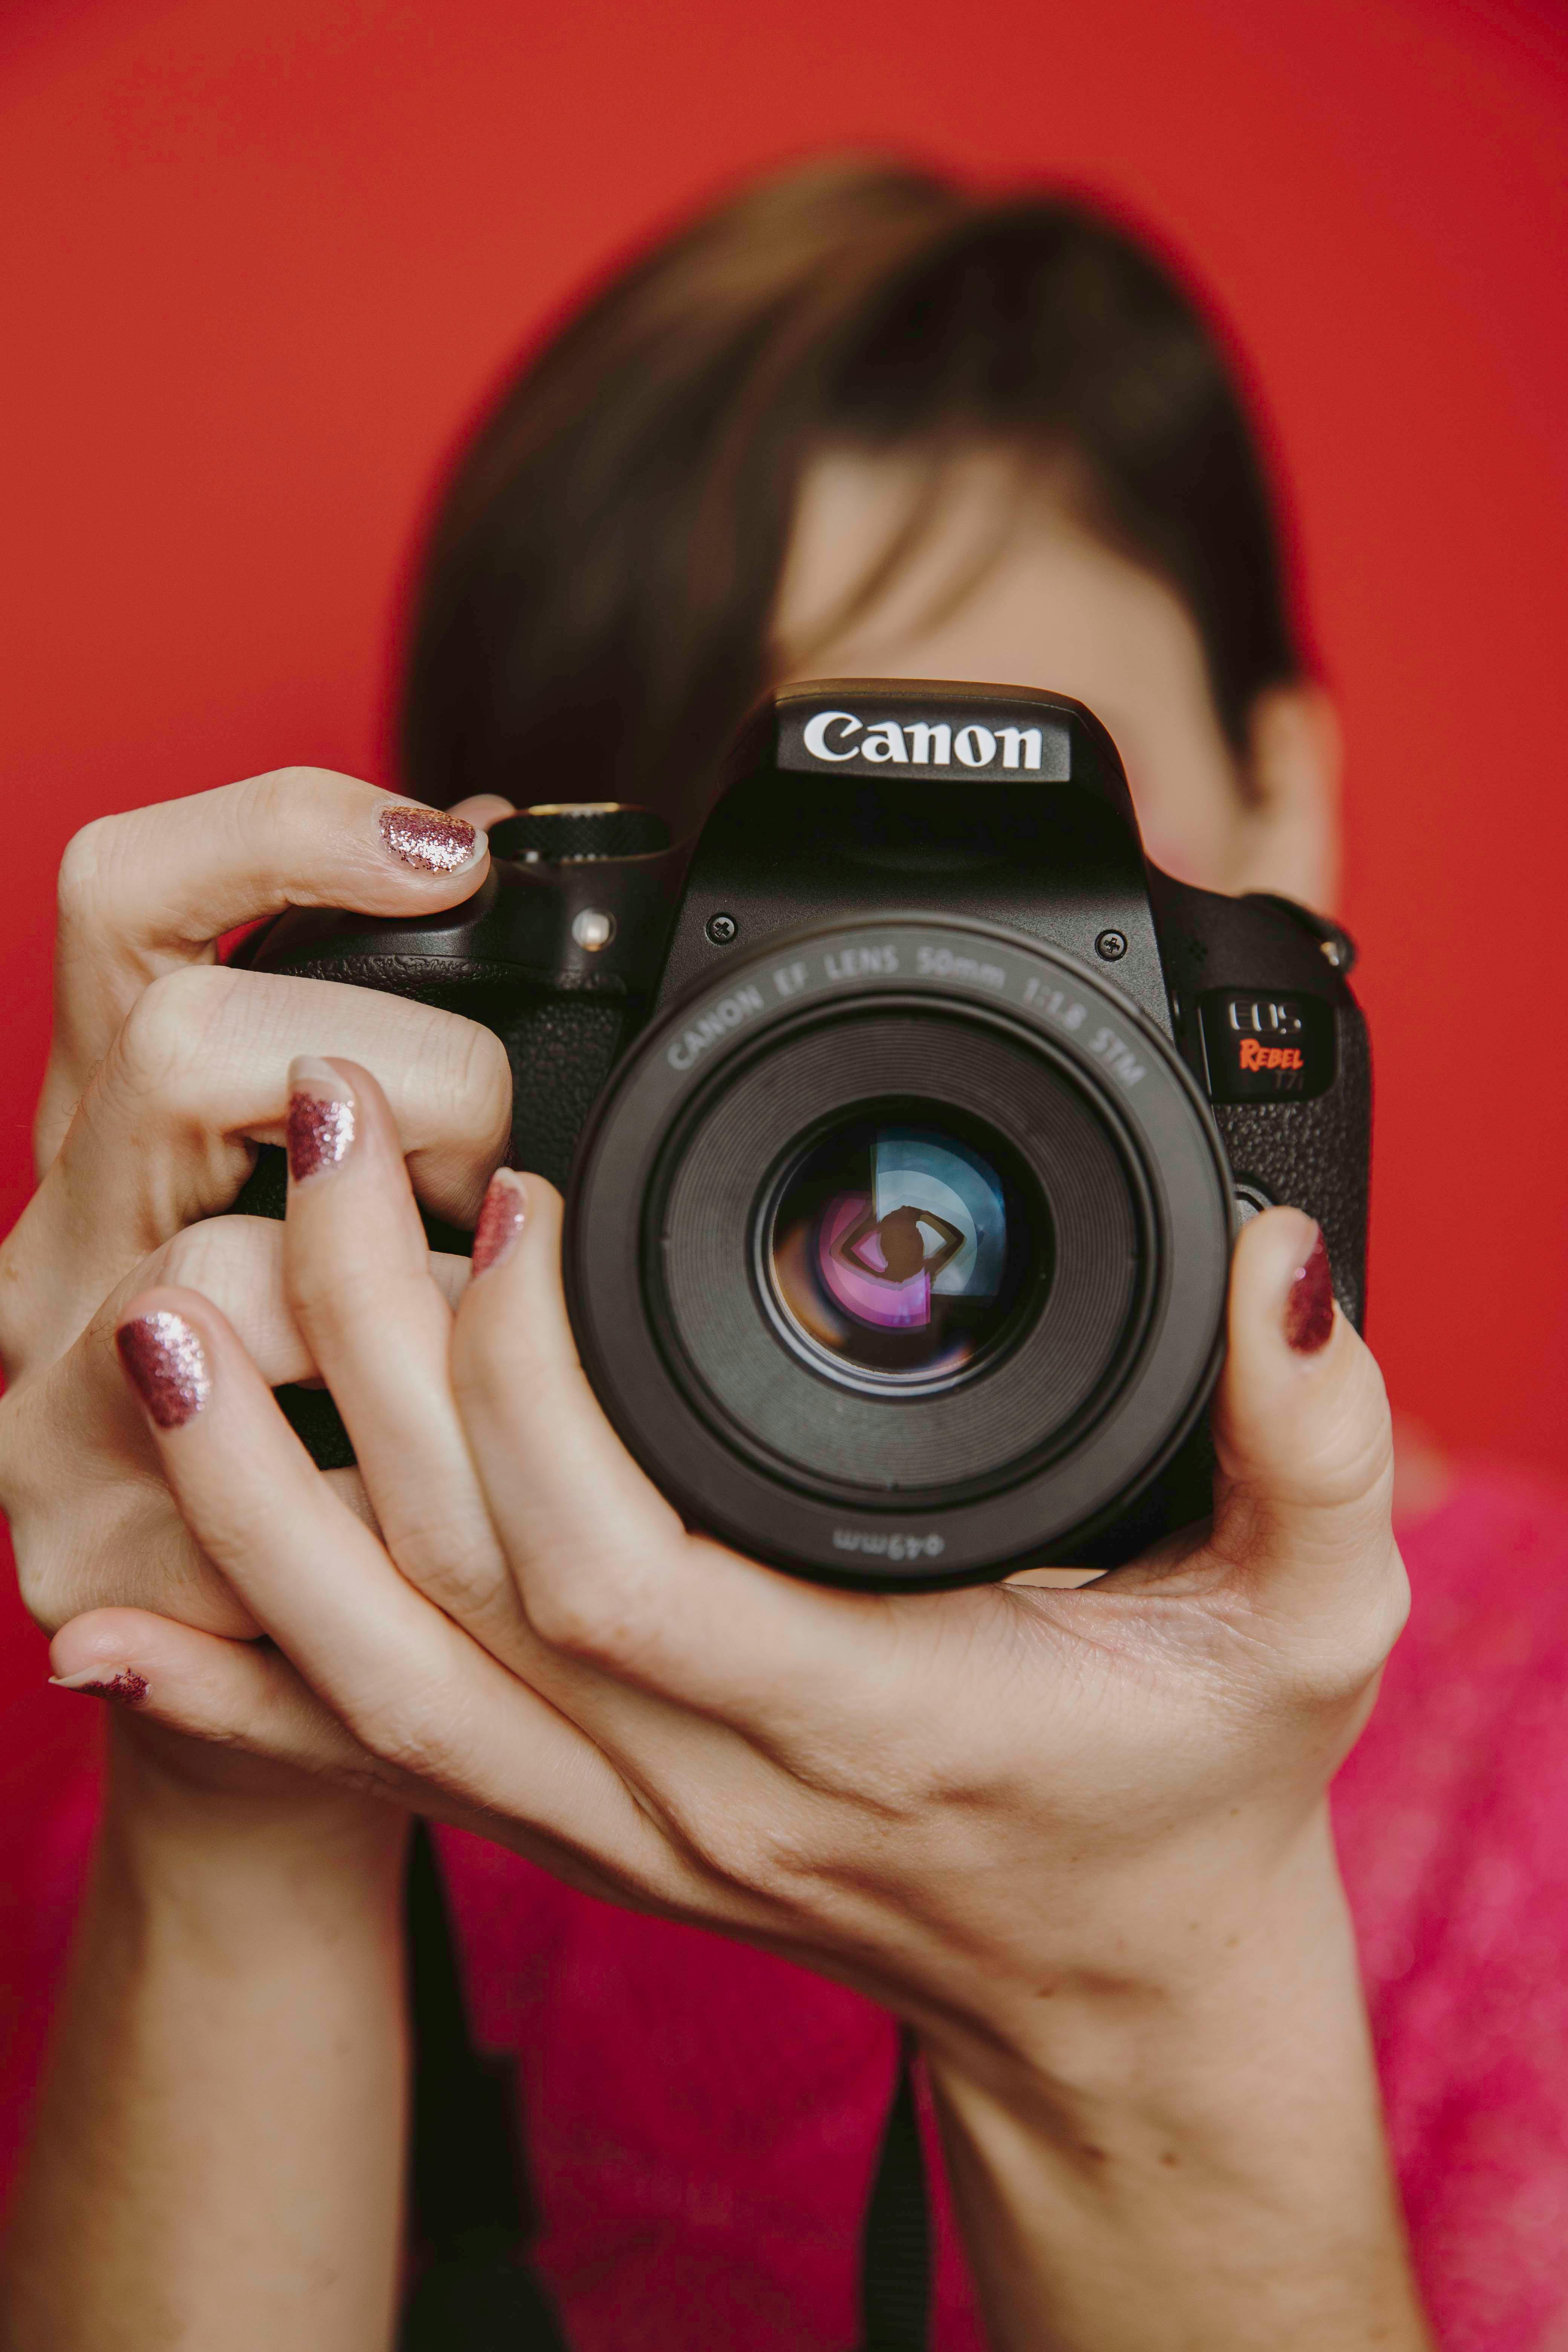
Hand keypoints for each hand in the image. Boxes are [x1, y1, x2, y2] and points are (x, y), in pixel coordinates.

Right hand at [0, 769, 512, 1643]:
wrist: (236, 1677)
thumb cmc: (314, 1413)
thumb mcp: (318, 1208)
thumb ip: (366, 1052)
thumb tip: (472, 849)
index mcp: (112, 1140)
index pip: (127, 905)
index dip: (280, 838)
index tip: (446, 848)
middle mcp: (54, 1254)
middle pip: (176, 1053)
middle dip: (404, 1086)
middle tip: (497, 1181)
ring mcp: (50, 1414)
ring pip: (210, 1277)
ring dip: (408, 1298)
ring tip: (493, 1339)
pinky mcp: (92, 1562)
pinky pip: (265, 1491)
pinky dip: (400, 1471)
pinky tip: (469, 1479)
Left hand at [50, 1053, 1407, 2053]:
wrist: (1113, 1993)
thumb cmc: (1197, 1795)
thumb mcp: (1312, 1623)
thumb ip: (1313, 1444)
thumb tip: (1281, 1267)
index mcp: (864, 1721)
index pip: (624, 1568)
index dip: (538, 1387)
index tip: (527, 1195)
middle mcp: (707, 1787)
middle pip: (453, 1587)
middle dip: (359, 1355)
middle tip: (325, 1145)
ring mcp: (623, 1823)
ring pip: (374, 1677)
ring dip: (245, 1502)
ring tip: (156, 1325)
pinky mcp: (585, 1830)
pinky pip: (377, 1769)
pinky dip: (238, 1698)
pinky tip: (121, 1623)